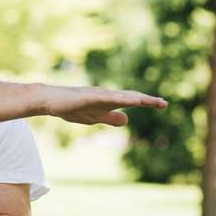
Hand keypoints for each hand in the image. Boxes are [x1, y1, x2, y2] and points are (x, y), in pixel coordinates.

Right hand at [45, 86, 167, 126]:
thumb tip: (127, 120)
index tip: (163, 104)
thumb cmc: (71, 107)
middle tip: (164, 103)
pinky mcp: (88, 96)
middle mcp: (106, 95)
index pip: (131, 101)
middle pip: (130, 97)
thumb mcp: (95, 117)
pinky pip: (105, 98)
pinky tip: (126, 101)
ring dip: (136, 99)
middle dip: (147, 100)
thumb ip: (111, 118)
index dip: (147, 102)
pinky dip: (117, 99)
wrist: (51, 101)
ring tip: (151, 101)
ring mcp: (97, 95)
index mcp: (109, 101)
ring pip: (120, 96)